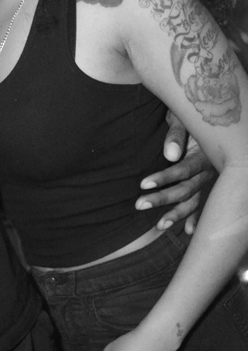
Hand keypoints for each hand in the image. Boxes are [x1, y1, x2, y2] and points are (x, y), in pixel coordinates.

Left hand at [136, 112, 214, 233]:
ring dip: (177, 214)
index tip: (142, 184)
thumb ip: (176, 135)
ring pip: (195, 201)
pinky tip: (189, 231)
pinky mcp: (209, 186)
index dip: (164, 178)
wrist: (207, 120)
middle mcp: (210, 170)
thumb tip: (170, 155)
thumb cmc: (190, 118)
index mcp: (204, 154)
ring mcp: (211, 181)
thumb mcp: (183, 119)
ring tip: (160, 225)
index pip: (183, 170)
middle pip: (186, 189)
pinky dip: (197, 218)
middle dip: (162, 199)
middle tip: (138, 204)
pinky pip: (205, 205)